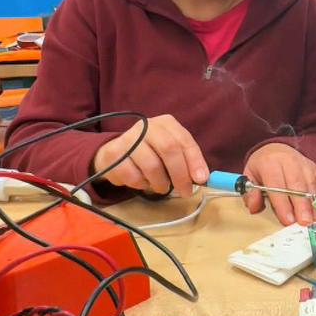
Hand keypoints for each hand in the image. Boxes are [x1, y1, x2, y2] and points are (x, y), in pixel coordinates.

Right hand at [92, 114, 207, 196]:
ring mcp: (128, 139)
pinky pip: (134, 177)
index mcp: (165, 123)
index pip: (184, 140)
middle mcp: (146, 126)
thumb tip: (202, 178)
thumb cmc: (150, 152)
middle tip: (185, 192)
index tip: (202, 179)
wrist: (116, 153)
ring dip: (161, 183)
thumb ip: (186, 161)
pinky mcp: (114, 154)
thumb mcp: (170, 151)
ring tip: (162, 187)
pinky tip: (143, 181)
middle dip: (180, 174)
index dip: (195, 160)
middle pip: (169, 149)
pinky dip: (143, 185)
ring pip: (152, 166)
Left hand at [243, 143, 315, 225]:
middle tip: (305, 222)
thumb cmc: (263, 166)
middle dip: (302, 205)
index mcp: (270, 162)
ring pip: (312, 184)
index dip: (283, 204)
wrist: (277, 149)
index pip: (276, 185)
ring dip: (315, 204)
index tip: (288, 220)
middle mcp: (289, 161)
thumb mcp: (250, 176)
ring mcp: (304, 163)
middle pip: (298, 184)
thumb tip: (253, 207)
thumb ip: (251, 193)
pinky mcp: (315, 168)